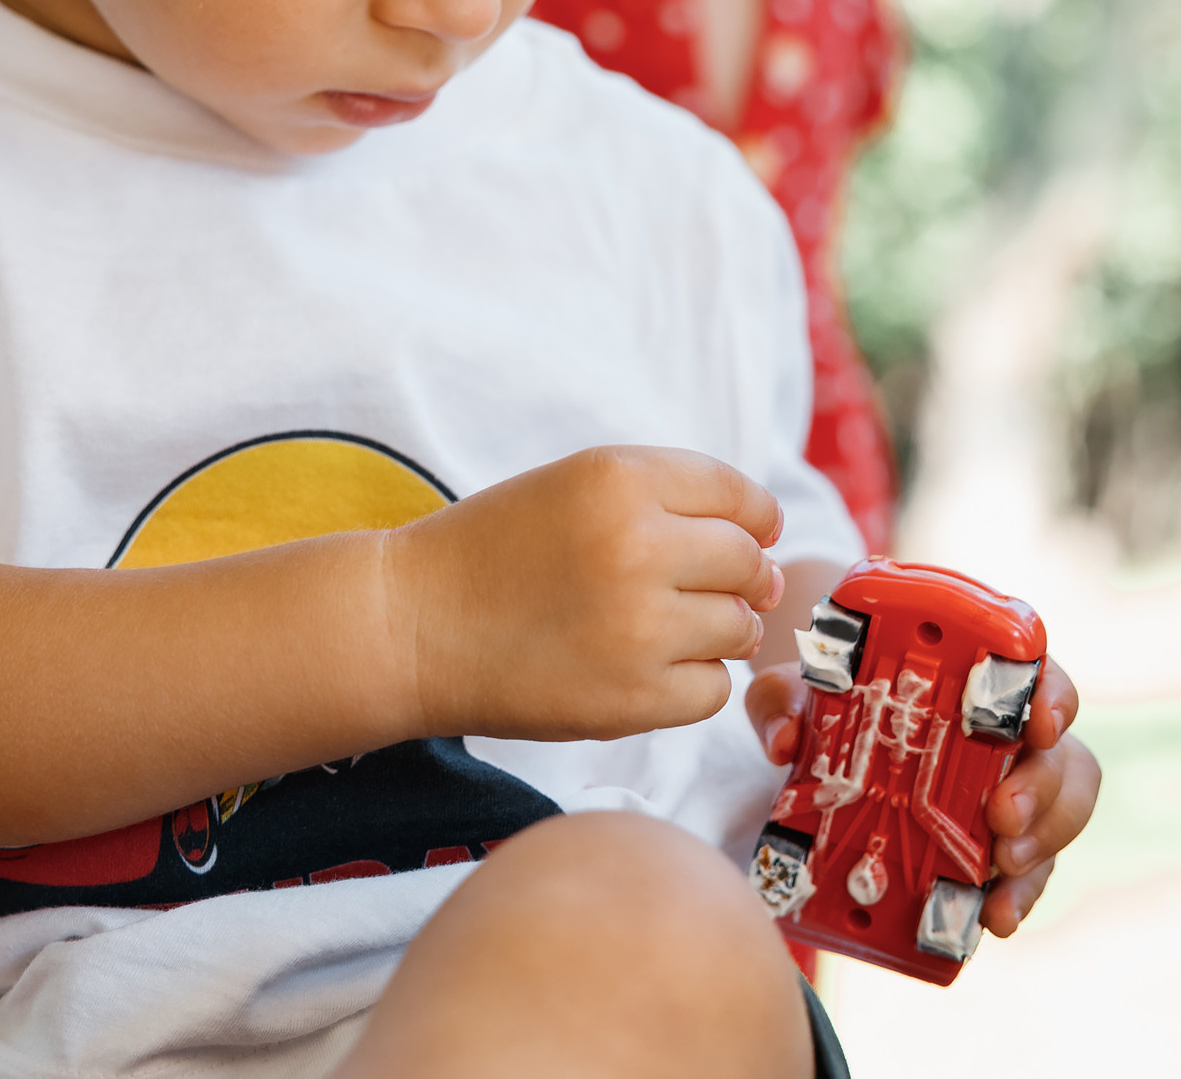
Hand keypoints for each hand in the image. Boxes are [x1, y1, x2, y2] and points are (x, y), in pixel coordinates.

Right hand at [388, 446, 785, 742]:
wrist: (412, 626)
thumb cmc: (495, 550)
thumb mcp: (576, 484)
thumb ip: (668, 499)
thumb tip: (768, 551)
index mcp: (620, 479)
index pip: (741, 496)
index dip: (753, 520)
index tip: (747, 536)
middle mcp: (638, 546)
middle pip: (747, 563)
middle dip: (738, 578)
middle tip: (693, 590)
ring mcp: (639, 627)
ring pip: (739, 628)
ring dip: (716, 631)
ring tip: (656, 629)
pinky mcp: (631, 700)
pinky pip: (712, 690)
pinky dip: (691, 683)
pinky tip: (641, 668)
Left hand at [744, 653, 1099, 937]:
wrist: (817, 770)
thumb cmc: (825, 709)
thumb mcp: (796, 695)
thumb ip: (784, 701)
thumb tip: (785, 740)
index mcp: (976, 684)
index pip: (1037, 679)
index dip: (1053, 697)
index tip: (1042, 720)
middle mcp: (1009, 741)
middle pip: (1061, 757)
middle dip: (1042, 789)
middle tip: (1002, 816)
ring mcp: (1012, 799)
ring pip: (1059, 818)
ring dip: (1041, 846)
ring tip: (1001, 874)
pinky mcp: (999, 853)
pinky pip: (1028, 876)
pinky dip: (1017, 898)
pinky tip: (995, 919)